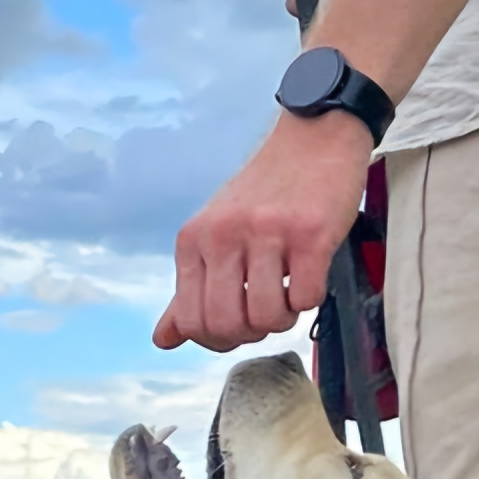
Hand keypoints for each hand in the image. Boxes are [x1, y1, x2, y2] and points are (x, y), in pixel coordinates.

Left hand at [154, 113, 371, 352]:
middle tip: (267, 312)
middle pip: (226, 325)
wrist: (314, 139)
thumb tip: (163, 339)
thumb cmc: (266, 193)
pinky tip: (310, 275)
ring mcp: (267, 232)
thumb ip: (190, 289)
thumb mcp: (215, 235)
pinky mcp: (310, 233)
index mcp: (193, 239)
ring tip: (290, 292)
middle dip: (252, 332)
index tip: (239, 323)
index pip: (191, 322)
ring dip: (285, 318)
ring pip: (267, 317)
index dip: (218, 338)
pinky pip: (306, 298)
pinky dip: (310, 299)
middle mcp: (223, 235)